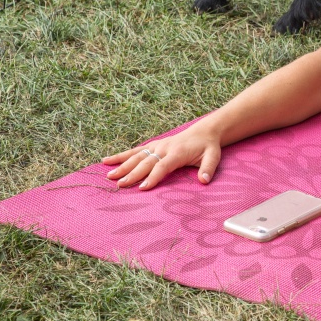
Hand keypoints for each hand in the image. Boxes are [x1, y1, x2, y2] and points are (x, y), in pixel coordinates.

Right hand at [101, 125, 221, 190]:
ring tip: (108, 176)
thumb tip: (203, 180)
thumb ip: (208, 168)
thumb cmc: (208, 147)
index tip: (143, 188)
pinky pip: (135, 151)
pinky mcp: (153, 145)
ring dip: (122, 165)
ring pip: (137, 156)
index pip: (163, 166)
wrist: (204, 131)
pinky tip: (106, 161)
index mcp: (178, 152)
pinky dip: (120, 156)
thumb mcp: (213, 157)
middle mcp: (164, 148)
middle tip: (120, 185)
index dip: (153, 177)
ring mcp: (157, 145)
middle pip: (146, 162)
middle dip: (132, 174)